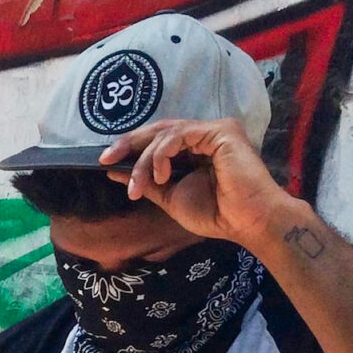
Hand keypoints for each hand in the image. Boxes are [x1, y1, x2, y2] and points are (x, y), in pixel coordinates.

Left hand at [99, 118, 295, 249]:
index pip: (158, 140)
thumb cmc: (216, 214)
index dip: (132, 147)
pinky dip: (163, 154)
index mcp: (195, 149)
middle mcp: (203, 134)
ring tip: (139, 184)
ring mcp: (212, 130)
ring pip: (166, 133)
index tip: (106, 161)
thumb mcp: (171, 198)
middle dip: (130, 144)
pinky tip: (160, 174)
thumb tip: (115, 172)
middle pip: (158, 130)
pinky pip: (180, 135)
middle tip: (107, 158)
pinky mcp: (219, 131)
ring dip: (145, 159)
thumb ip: (147, 182)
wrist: (246, 222)